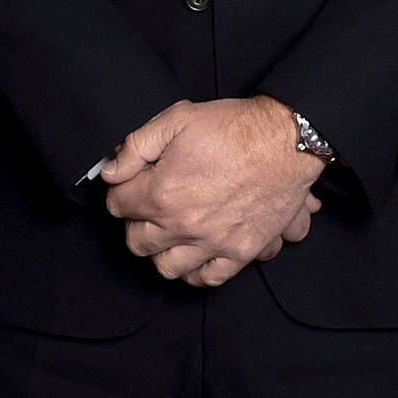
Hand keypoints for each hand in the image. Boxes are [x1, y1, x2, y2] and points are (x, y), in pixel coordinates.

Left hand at [100, 96, 321, 288]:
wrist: (287, 139)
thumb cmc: (234, 127)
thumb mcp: (176, 120)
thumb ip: (135, 147)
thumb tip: (110, 171)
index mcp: (162, 193)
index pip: (117, 205)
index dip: (120, 192)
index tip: (130, 186)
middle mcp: (184, 225)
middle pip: (137, 242)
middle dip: (136, 224)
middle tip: (147, 208)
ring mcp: (213, 242)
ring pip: (167, 267)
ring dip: (161, 251)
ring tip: (168, 233)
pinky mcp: (241, 251)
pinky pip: (208, 278)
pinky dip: (195, 271)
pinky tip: (194, 254)